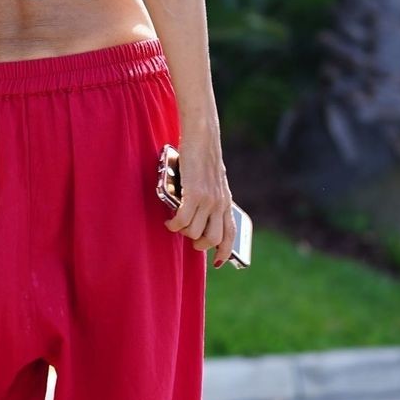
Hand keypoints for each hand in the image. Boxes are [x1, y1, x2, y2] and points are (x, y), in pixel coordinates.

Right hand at [165, 137, 234, 268]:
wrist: (203, 137)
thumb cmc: (203, 157)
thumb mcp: (213, 182)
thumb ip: (211, 198)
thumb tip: (200, 215)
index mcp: (226, 202)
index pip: (230, 234)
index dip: (224, 251)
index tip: (217, 262)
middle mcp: (220, 204)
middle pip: (213, 240)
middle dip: (198, 244)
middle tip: (187, 235)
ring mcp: (208, 200)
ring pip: (194, 233)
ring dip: (182, 232)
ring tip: (174, 224)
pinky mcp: (195, 194)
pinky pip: (182, 220)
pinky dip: (173, 224)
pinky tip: (169, 220)